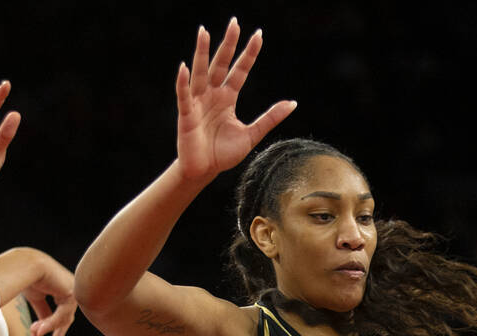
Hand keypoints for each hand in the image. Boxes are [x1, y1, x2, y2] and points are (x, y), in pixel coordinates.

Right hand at [23, 252, 77, 335]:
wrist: (24, 265)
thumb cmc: (26, 277)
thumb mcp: (36, 299)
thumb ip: (43, 312)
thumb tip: (42, 329)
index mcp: (61, 289)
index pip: (62, 313)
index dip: (56, 328)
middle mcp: (69, 289)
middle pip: (67, 316)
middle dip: (58, 331)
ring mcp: (72, 290)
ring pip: (64, 317)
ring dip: (49, 327)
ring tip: (35, 333)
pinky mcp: (71, 292)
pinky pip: (62, 314)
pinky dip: (51, 323)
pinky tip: (40, 329)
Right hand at [175, 18, 295, 180]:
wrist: (205, 172)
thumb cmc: (223, 154)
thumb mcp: (252, 134)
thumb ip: (270, 118)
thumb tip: (293, 103)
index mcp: (228, 98)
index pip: (240, 71)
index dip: (249, 54)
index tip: (258, 34)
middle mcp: (212, 95)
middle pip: (220, 64)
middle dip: (228, 44)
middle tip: (235, 22)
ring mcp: (198, 103)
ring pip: (201, 73)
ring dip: (202, 53)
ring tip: (204, 32)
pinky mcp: (186, 115)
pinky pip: (184, 96)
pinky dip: (183, 82)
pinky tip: (184, 67)